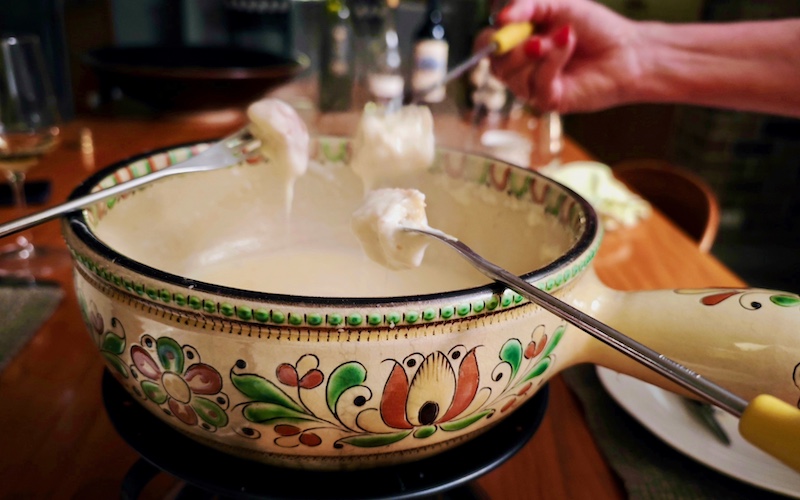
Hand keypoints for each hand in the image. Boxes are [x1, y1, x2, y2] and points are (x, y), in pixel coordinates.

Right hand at [476, 0, 642, 113]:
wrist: (627, 50)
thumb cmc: (594, 27)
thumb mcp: (557, 4)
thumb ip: (527, 5)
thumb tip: (500, 17)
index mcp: (518, 43)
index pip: (486, 45)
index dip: (489, 38)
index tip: (503, 24)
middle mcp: (521, 67)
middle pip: (495, 65)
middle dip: (512, 49)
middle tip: (535, 37)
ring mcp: (533, 86)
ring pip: (514, 77)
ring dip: (538, 54)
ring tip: (564, 37)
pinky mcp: (548, 100)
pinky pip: (537, 84)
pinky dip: (552, 61)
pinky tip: (568, 46)